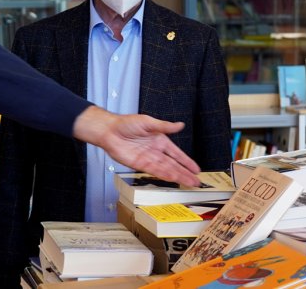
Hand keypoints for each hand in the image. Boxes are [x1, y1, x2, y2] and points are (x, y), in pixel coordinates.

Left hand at [73, 106, 200, 186]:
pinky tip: (173, 179)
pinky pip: (154, 172)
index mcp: (160, 140)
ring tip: (189, 183)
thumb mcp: (148, 122)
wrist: (109, 131)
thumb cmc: (126, 123)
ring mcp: (148, 159)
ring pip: (166, 170)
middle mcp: (156, 151)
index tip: (196, 169)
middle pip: (174, 165)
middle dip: (185, 173)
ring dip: (178, 177)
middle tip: (196, 182)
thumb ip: (165, 126)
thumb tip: (180, 125)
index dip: (187, 162)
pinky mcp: (139, 165)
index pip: (177, 154)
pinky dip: (164, 176)